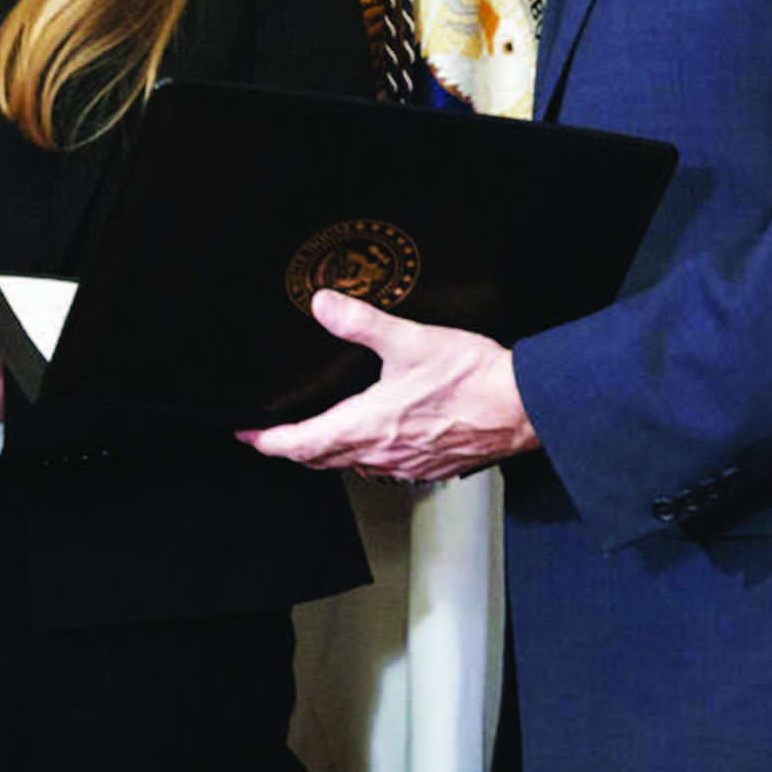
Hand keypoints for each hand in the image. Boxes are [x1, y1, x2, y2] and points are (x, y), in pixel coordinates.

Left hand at [238, 290, 537, 479]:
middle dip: (293, 449)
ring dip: (327, 454)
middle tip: (272, 439)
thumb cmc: (473, 379)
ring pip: (352, 465)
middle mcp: (382, 452)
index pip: (303, 443)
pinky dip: (364, 456)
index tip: (248, 437)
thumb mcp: (410, 340)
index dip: (270, 441)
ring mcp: (406, 462)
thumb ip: (362, 323)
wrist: (523, 407)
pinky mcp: (430, 464)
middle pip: (321, 460)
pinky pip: (384, 466)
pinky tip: (372, 441)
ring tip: (313, 439)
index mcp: (368, 425)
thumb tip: (323, 305)